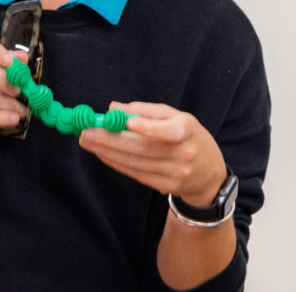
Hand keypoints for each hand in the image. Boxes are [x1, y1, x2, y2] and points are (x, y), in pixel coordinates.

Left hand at [79, 101, 227, 205]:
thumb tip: (113, 107)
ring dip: (107, 152)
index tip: (126, 122)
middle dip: (111, 140)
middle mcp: (184, 154)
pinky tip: (101, 153)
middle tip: (87, 131)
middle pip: (143, 148)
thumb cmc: (187, 137)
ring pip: (135, 162)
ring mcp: (175, 173)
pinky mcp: (165, 187)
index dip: (148, 127)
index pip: (170, 131)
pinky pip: (135, 173)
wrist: (208, 174)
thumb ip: (145, 111)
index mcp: (188, 131)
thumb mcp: (175, 117)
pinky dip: (115, 162)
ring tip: (87, 141)